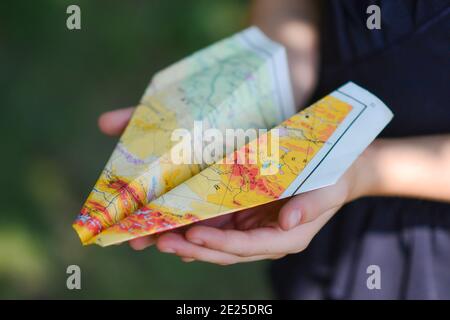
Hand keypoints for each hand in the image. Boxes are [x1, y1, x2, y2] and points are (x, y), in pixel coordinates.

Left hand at [98, 107, 375, 263]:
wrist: (335, 170)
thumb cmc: (333, 178)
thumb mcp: (328, 189)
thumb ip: (311, 207)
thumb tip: (287, 222)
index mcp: (284, 237)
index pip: (246, 246)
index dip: (219, 244)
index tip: (192, 236)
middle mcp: (263, 237)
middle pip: (222, 249)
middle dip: (191, 247)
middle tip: (158, 241)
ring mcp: (251, 227)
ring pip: (213, 238)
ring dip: (183, 238)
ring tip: (152, 235)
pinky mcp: (243, 213)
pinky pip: (214, 223)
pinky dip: (192, 224)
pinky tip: (169, 223)